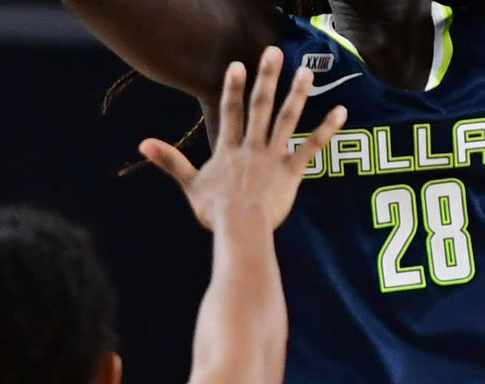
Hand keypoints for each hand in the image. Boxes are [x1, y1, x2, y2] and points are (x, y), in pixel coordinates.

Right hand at [141, 46, 346, 231]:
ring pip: (287, 120)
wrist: (240, 230)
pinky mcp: (292, 172)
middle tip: (273, 52)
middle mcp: (252, 147)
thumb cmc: (215, 212)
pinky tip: (341, 111)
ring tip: (306, 71)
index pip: (230, 112)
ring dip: (297, 94)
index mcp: (228, 150)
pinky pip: (312, 147)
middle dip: (266, 78)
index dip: (232, 87)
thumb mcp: (189, 185)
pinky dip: (327, 129)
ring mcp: (273, 157)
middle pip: (260, 107)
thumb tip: (143, 143)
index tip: (237, 64)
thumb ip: (170, 161)